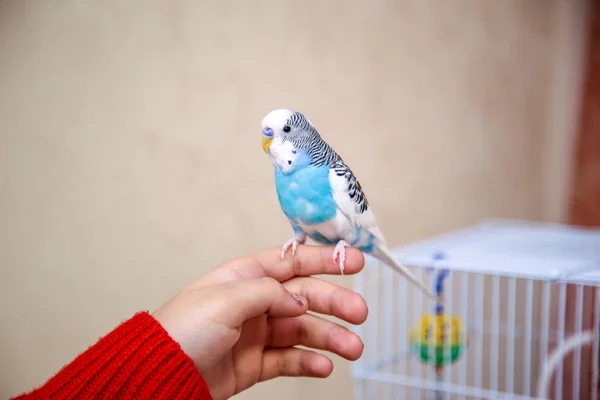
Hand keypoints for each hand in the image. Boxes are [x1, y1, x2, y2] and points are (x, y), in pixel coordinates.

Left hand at [152, 245, 367, 399]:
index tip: (353, 262)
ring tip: (351, 348)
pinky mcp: (256, 363)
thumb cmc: (182, 329)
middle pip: (304, 297)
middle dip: (334, 302)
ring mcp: (256, 333)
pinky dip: (309, 362)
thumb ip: (267, 293)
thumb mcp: (225, 299)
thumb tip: (299, 300)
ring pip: (302, 330)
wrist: (161, 374)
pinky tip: (324, 365)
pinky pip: (290, 359)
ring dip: (330, 337)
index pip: (292, 262)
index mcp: (245, 277)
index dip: (323, 259)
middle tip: (359, 312)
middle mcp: (254, 302)